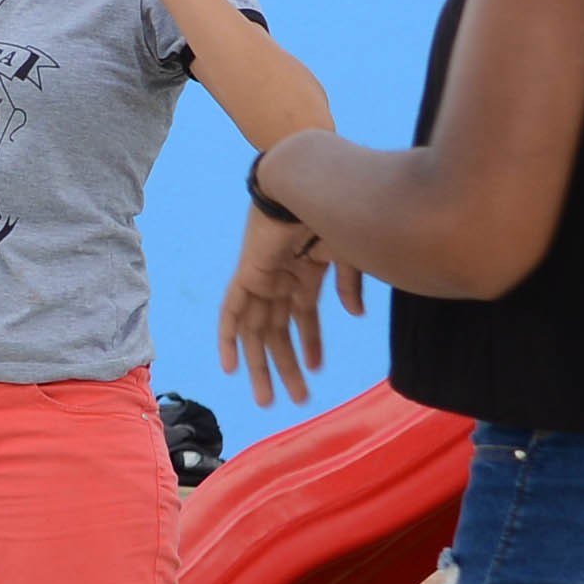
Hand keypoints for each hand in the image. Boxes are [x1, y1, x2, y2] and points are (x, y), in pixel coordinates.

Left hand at [219, 209, 362, 404]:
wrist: (309, 183)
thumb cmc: (334, 211)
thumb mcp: (349, 255)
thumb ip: (350, 285)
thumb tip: (355, 314)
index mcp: (305, 275)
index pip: (304, 320)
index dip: (310, 346)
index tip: (315, 371)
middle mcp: (281, 280)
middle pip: (278, 333)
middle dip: (285, 368)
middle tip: (295, 400)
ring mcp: (263, 278)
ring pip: (257, 332)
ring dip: (262, 366)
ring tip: (267, 399)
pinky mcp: (247, 273)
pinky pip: (231, 311)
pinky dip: (228, 338)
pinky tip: (230, 367)